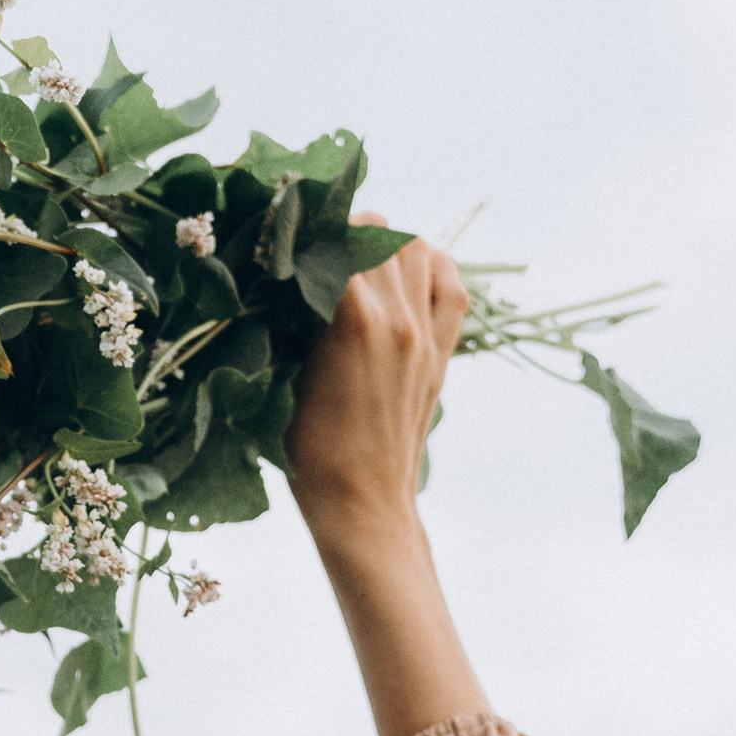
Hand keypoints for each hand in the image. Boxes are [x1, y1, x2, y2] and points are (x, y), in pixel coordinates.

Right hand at [283, 216, 469, 564]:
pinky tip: (408, 275)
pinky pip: (452, 283)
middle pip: (378, 230)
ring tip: (361, 263)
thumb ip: (292, 323)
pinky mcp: (442, 351)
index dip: (310, 230)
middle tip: (321, 252)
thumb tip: (286, 273)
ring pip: (416, 247)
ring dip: (387, 244)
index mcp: (353, 322)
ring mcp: (425, 333)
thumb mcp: (283, 381)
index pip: (338, 236)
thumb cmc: (308, 455)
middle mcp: (397, 318)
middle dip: (344, 231)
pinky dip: (432, 267)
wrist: (364, 505)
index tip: (290, 240)